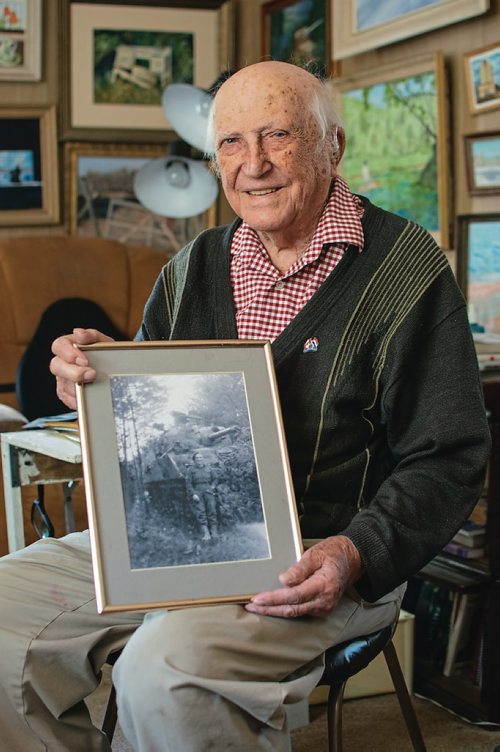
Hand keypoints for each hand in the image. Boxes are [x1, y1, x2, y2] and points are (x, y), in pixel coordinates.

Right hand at [50, 328, 113, 409]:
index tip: (84, 359)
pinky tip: (90, 396)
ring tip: (95, 386)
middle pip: (56, 366)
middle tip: (92, 374)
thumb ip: (92, 335)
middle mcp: (62, 363)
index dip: (69, 352)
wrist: (115, 371)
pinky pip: (68, 399)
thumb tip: (78, 332)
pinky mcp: (66, 394)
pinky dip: (80, 399)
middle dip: (74, 372)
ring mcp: (62, 379)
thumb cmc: (106, 354)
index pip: (59, 345)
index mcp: (68, 346)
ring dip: (79, 387)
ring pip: (63, 385)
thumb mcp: (103, 342)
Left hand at [245, 535, 363, 617]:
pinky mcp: (321, 609)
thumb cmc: (333, 553)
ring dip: (275, 611)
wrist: (352, 560)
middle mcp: (325, 601)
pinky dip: (285, 609)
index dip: (274, 599)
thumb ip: (300, 568)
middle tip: (250, 606)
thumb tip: (283, 580)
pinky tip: (272, 606)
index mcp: (324, 586)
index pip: (294, 596)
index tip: (257, 598)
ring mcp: (324, 607)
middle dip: (269, 609)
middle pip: (292, 609)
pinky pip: (300, 611)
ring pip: (294, 613)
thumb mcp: (316, 554)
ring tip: (256, 607)